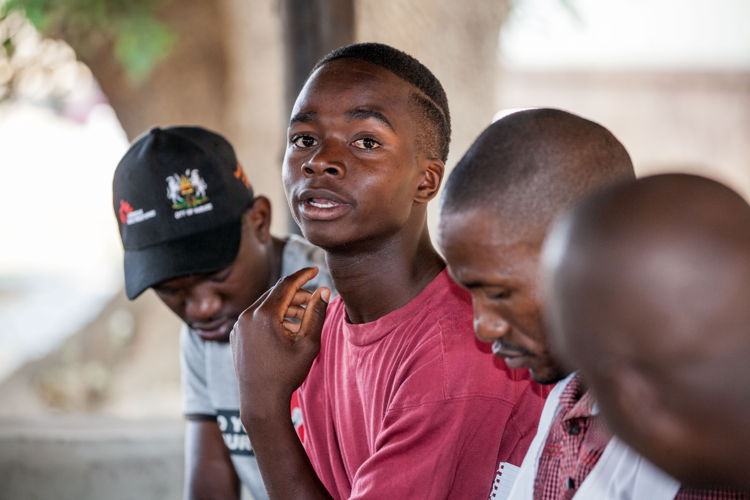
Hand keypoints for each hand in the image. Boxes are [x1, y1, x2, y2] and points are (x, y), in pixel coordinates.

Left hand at [230, 267, 330, 419]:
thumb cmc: (287, 374)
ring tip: (303, 318)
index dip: (302, 275)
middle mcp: (248, 316)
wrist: (260, 401)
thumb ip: (317, 314)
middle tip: (314, 300)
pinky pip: (256, 318)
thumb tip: (324, 290)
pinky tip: (287, 329)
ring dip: (285, 307)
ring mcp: (239, 326)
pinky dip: (273, 317)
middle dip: (296, 294)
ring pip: (266, 305)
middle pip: (275, 294)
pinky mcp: (237, 335)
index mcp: (265, 315)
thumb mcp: (308, 343)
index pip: (286, 284)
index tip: (315, 269)